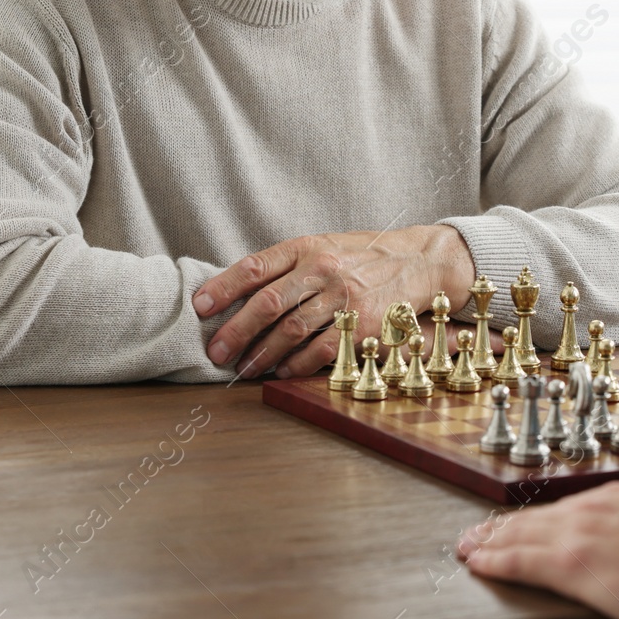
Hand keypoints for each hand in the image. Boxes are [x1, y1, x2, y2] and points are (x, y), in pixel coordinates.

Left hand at [192, 225, 474, 378]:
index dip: (222, 287)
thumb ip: (288, 267)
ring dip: (261, 355)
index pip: (255, 266)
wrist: (419, 261)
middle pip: (267, 304)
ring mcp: (343, 297)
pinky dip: (295, 365)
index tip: (199, 306)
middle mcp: (323, 269)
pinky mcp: (362, 323)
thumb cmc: (363, 258)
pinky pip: (319, 350)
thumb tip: (240, 293)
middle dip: (235, 331)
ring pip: (289, 331)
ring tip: (243, 368)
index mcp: (307, 247)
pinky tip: (282, 372)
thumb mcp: (325, 247)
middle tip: (215, 352)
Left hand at [457, 481, 618, 618]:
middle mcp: (594, 510)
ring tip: (470, 546)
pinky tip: (478, 563)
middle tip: (480, 532)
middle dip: (506, 526)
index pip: (568, 507)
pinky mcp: (572, 565)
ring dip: (492, 540)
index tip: (526, 522)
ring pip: (523, 534)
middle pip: (538, 518)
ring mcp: (580, 535)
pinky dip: (495, 560)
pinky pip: (521, 561)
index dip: (542, 518)